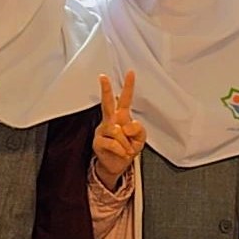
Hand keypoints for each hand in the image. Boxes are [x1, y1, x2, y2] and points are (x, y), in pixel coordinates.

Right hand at [93, 71, 145, 188]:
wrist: (117, 166)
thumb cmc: (128, 148)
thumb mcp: (140, 139)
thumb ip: (139, 129)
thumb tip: (126, 126)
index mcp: (121, 116)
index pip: (125, 98)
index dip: (128, 86)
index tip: (130, 73)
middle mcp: (110, 120)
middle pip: (107, 102)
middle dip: (105, 89)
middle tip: (103, 77)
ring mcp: (102, 130)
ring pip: (116, 131)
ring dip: (126, 143)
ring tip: (128, 150)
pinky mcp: (97, 141)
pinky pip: (112, 143)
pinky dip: (121, 149)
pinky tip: (123, 153)